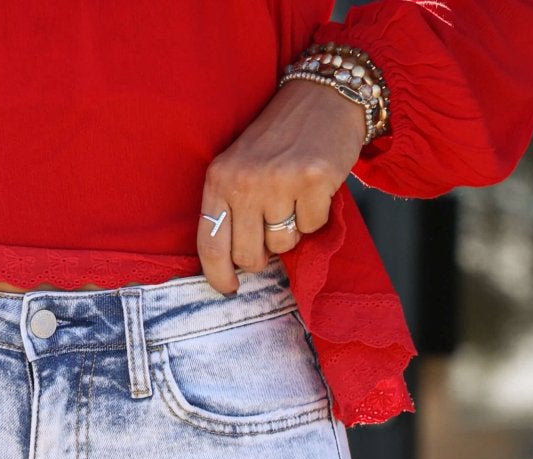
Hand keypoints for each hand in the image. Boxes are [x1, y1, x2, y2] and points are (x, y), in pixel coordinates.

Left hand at [198, 80, 366, 294]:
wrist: (323, 96)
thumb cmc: (280, 139)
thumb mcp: (241, 166)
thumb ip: (232, 208)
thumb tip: (236, 265)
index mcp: (220, 178)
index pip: (210, 244)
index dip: (218, 275)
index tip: (228, 288)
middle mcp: (245, 180)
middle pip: (248, 256)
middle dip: (263, 253)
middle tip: (272, 227)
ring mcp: (279, 181)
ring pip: (282, 245)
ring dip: (291, 231)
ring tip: (293, 198)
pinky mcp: (312, 181)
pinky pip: (312, 228)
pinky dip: (316, 214)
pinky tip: (313, 187)